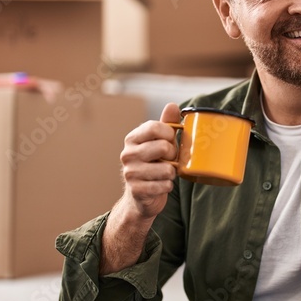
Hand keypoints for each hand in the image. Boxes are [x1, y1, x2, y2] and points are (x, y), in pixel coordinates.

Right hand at [118, 102, 180, 220]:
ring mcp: (130, 173)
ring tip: (165, 174)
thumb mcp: (160, 142)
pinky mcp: (136, 190)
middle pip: (164, 147)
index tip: (170, 141)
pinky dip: (168, 186)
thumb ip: (166, 124)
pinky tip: (161, 185)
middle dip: (173, 156)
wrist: (141, 195)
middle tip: (168, 161)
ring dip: (171, 173)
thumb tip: (172, 105)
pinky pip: (164, 185)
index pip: (156, 127)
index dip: (170, 135)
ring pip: (167, 169)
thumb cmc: (154, 164)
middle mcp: (127, 154)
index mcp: (132, 139)